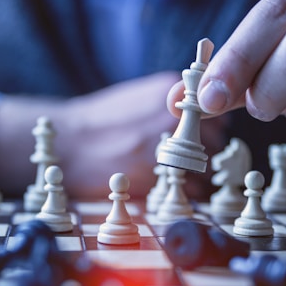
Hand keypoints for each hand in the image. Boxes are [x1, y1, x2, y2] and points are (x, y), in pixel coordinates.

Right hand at [0, 71, 224, 199]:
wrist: (68, 143)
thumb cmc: (100, 122)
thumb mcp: (137, 97)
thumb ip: (170, 104)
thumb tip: (199, 117)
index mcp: (169, 92)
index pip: (216, 113)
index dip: (208, 129)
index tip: (196, 138)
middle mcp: (173, 117)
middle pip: (215, 141)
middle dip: (202, 153)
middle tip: (180, 159)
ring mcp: (167, 146)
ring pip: (206, 168)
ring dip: (195, 175)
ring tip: (170, 174)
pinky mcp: (157, 175)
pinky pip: (192, 189)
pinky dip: (186, 193)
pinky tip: (164, 186)